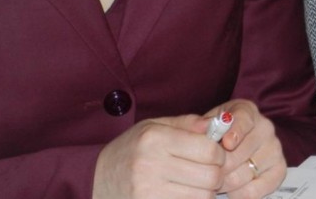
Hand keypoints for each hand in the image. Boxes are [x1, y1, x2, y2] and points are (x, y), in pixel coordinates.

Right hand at [93, 114, 225, 198]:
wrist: (95, 180)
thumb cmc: (129, 151)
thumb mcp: (152, 127)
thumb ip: (186, 124)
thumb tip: (219, 123)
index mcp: (154, 139)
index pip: (209, 150)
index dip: (217, 153)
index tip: (211, 155)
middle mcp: (151, 165)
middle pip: (211, 176)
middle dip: (215, 175)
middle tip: (205, 172)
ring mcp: (149, 193)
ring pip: (203, 197)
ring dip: (203, 193)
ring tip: (191, 185)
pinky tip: (181, 195)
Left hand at [212, 100, 287, 198]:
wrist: (234, 144)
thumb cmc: (219, 132)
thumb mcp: (208, 122)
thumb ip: (203, 124)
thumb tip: (203, 127)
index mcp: (247, 110)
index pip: (243, 119)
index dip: (235, 132)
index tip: (226, 143)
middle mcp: (265, 127)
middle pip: (240, 152)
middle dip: (219, 165)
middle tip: (206, 171)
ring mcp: (274, 149)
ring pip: (245, 174)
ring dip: (226, 182)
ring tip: (216, 180)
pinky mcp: (279, 170)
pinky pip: (256, 190)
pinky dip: (240, 194)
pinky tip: (231, 190)